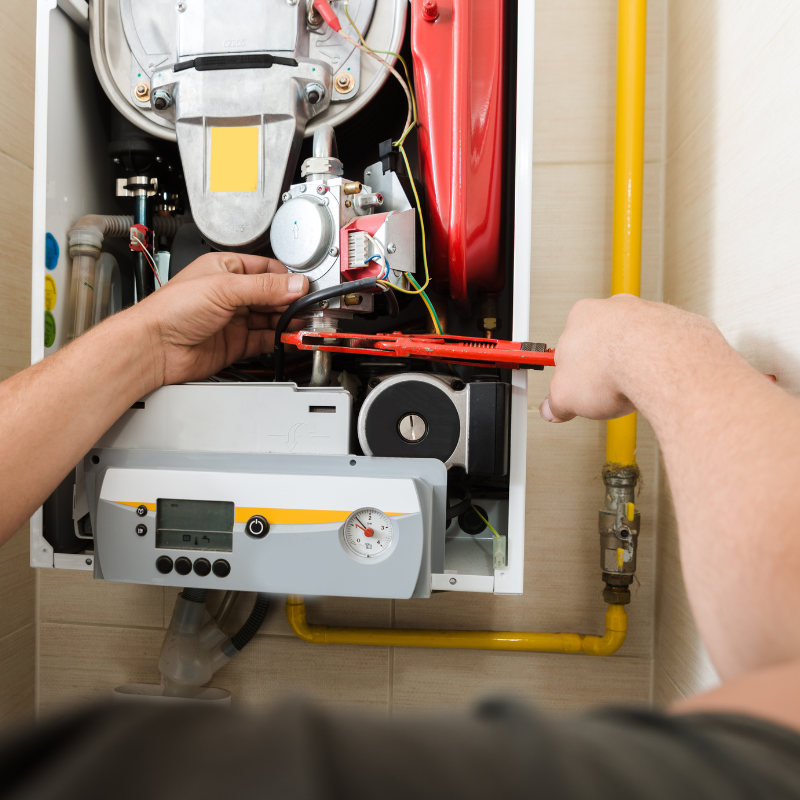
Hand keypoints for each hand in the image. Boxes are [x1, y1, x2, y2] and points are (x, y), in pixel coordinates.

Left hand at [133, 252, 307, 387]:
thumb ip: (263, 287)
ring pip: (270, 318)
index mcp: (226, 269)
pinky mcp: (236, 343)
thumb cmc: (172, 310)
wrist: (155, 347)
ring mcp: (234, 319)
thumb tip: (294, 284)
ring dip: (287, 322)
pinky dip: (278, 340)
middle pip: (272, 295)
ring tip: (301, 324)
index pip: (266, 270)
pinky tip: (288, 338)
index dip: (286, 280)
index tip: (303, 289)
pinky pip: (264, 339)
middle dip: (290, 302)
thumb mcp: (224, 288)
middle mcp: (231, 293)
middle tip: (307, 309)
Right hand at [539, 295, 722, 422]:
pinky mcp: (675, 326)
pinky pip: (663, 347)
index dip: (570, 371)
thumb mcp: (565, 396)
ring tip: (630, 389)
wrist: (661, 362)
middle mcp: (614, 308)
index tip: (573, 386)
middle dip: (603, 365)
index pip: (568, 345)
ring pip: (635, 341)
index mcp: (581, 315)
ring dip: (632, 364)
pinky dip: (658, 364)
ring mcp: (647, 314)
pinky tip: (653, 384)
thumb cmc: (615, 365)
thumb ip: (555, 402)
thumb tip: (554, 409)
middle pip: (603, 340)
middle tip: (603, 390)